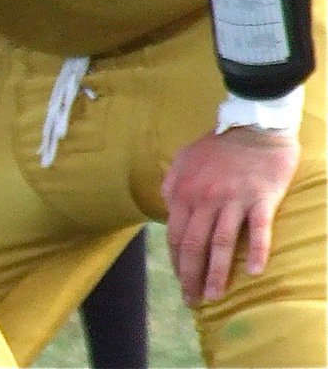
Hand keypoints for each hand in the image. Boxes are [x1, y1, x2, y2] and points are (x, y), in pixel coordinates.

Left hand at [161, 127, 298, 306]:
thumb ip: (172, 182)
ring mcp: (233, 199)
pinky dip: (256, 252)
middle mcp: (205, 197)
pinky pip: (258, 230)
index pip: (174, 235)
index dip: (176, 262)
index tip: (180, 282)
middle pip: (194, 244)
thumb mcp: (185, 157)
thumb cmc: (219, 144)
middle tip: (193, 300)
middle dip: (191, 276)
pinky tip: (254, 272)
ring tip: (215, 296)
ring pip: (221, 243)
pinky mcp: (260, 199)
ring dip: (217, 274)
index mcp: (184, 189)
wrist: (254, 126)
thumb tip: (167, 207)